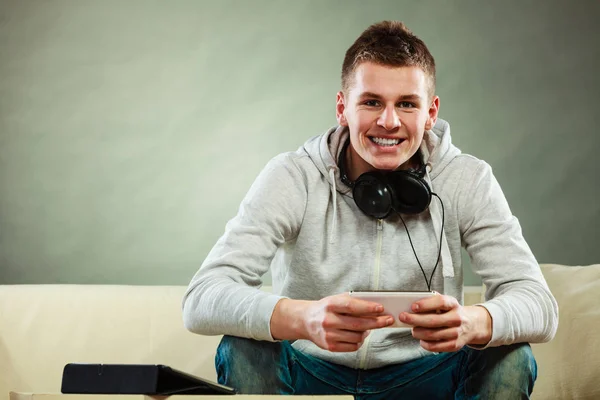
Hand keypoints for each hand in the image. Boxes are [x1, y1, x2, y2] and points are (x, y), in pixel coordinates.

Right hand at [271, 294, 394, 351]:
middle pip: (358, 323)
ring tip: (369, 327)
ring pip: (357, 336)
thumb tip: (375, 306)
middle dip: (377, 322)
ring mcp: (328, 335)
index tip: (381, 308)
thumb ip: (352, 301)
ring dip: (368, 332)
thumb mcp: (335, 299)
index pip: (351, 306)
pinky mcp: (329, 347)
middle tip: (388, 320)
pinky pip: (352, 346)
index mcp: (329, 305)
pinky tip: (360, 335)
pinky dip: (360, 341)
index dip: (367, 307)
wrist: (305, 320)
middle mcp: (328, 320)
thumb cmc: (325, 308)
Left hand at [398, 294, 491, 351]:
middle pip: (433, 320)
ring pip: (432, 334)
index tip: (413, 306)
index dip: (426, 304)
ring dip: (418, 332)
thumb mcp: (446, 303)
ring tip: (413, 329)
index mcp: (453, 304)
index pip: (440, 302)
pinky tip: (421, 339)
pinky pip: (436, 346)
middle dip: (415, 319)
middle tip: (403, 317)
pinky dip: (425, 343)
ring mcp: (457, 332)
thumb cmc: (451, 312)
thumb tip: (413, 304)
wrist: (471, 324)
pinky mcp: (455, 345)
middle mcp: (457, 318)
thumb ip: (432, 301)